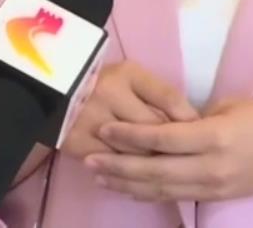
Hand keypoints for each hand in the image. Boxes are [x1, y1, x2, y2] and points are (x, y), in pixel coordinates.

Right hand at [60, 61, 199, 160]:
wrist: (52, 93)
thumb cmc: (103, 83)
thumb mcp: (132, 77)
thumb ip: (160, 95)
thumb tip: (191, 123)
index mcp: (126, 73)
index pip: (168, 98)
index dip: (188, 119)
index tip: (200, 132)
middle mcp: (107, 93)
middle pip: (153, 129)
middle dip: (173, 145)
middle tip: (189, 156)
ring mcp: (91, 119)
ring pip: (135, 151)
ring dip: (153, 162)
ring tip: (168, 167)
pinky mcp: (77, 142)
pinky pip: (112, 164)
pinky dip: (128, 173)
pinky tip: (140, 177)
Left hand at [82, 97, 252, 203]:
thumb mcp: (232, 106)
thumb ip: (194, 117)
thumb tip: (162, 122)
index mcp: (215, 135)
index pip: (163, 139)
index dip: (130, 136)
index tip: (104, 129)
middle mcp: (211, 166)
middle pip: (155, 169)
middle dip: (119, 165)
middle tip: (90, 157)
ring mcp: (213, 186)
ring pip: (161, 188)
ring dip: (127, 183)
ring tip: (99, 174)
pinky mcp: (215, 196)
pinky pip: (175, 195)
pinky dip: (148, 193)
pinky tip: (128, 187)